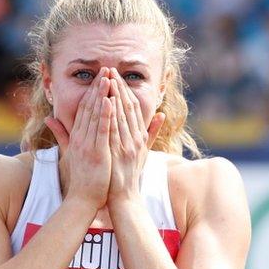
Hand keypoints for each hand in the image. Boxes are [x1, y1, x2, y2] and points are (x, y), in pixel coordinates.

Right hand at [45, 67, 111, 209]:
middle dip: (98, 87)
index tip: (100, 76)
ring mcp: (87, 145)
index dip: (92, 91)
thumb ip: (61, 133)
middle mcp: (80, 137)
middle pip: (89, 107)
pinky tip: (110, 101)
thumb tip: (48, 118)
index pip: (84, 108)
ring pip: (95, 115)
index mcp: (76, 136)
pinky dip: (105, 115)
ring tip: (109, 78)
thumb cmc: (80, 177)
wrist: (82, 199)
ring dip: (102, 95)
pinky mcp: (96, 153)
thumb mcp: (69, 152)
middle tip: (106, 69)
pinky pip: (101, 131)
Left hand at [106, 67, 164, 204]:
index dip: (126, 91)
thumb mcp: (143, 153)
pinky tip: (105, 102)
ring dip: (114, 96)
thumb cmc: (130, 175)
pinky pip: (113, 130)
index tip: (118, 76)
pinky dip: (110, 115)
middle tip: (111, 70)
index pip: (134, 109)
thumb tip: (162, 115)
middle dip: (119, 88)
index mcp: (140, 138)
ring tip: (107, 79)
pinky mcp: (118, 153)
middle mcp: (135, 139)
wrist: (125, 198)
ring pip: (121, 116)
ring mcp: (127, 146)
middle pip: (127, 108)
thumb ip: (151, 133)